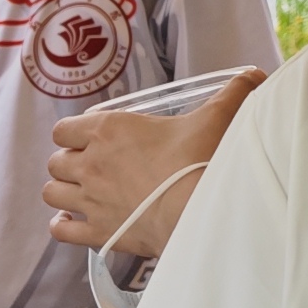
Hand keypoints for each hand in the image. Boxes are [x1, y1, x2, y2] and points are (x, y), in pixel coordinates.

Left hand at [45, 68, 259, 251]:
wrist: (200, 210)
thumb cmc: (202, 159)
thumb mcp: (217, 117)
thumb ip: (233, 93)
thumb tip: (256, 75)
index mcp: (107, 130)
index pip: (64, 129)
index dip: (73, 135)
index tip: (90, 140)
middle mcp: (90, 163)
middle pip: (56, 162)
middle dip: (68, 163)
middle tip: (91, 168)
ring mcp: (90, 200)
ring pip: (51, 193)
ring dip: (62, 192)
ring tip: (80, 193)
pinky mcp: (98, 232)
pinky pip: (61, 230)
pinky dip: (63, 227)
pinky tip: (72, 224)